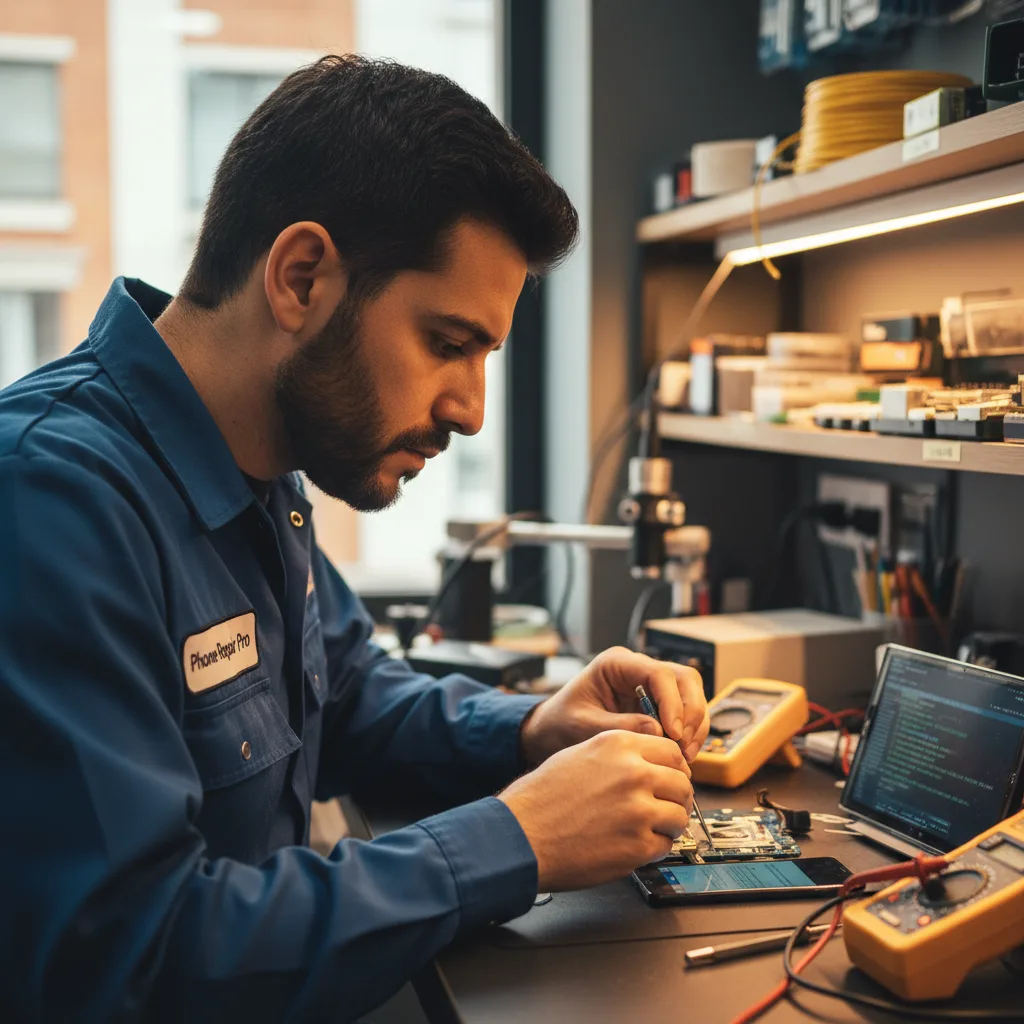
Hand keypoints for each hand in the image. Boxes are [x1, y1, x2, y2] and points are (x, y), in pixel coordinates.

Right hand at [500, 730, 692, 889]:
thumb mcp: (580, 754)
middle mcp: (633, 773)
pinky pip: (665, 844)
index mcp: (619, 745)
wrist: (522, 834)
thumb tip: (650, 764)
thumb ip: (619, 754)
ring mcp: (638, 810)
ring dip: (667, 824)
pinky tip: (633, 844)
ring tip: (647, 828)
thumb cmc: (542, 797)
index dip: (674, 768)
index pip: (672, 752)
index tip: (669, 779)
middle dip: (675, 797)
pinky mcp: (637, 846)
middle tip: (664, 807)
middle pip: (682, 783)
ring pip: (679, 815)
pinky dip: (654, 847)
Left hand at [519, 647, 709, 766]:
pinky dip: (689, 733)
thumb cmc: (560, 724)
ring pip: (690, 694)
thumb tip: (657, 732)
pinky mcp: (656, 705)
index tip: (673, 732)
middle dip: (690, 712)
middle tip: (683, 745)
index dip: (672, 702)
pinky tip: (682, 754)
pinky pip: (684, 713)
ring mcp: (650, 686)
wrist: (550, 733)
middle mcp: (637, 670)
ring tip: (685, 755)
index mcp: (616, 664)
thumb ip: (618, 727)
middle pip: (684, 679)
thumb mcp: (582, 726)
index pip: (659, 673)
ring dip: (694, 725)